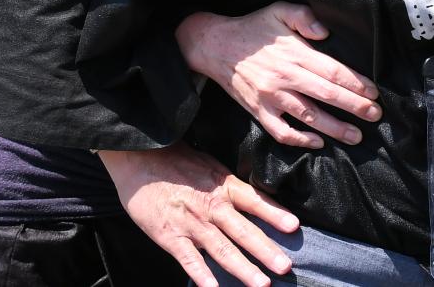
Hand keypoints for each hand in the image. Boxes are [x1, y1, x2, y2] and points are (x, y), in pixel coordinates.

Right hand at [100, 145, 298, 286]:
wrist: (139, 159)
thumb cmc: (176, 162)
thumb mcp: (211, 166)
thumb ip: (231, 186)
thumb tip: (256, 199)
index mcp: (223, 186)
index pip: (254, 201)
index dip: (274, 213)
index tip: (294, 227)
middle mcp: (211, 206)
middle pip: (243, 231)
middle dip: (266, 250)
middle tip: (286, 267)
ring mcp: (191, 223)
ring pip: (221, 250)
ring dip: (243, 269)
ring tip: (262, 284)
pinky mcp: (170, 236)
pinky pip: (189, 259)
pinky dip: (202, 276)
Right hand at [177, 4, 381, 148]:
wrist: (215, 45)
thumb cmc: (253, 28)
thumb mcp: (278, 10)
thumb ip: (304, 17)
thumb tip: (325, 32)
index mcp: (295, 54)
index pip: (333, 71)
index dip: (356, 83)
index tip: (374, 93)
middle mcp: (285, 77)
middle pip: (327, 95)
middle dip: (355, 107)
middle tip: (376, 116)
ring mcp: (271, 97)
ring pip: (309, 117)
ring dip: (335, 128)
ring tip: (356, 136)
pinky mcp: (258, 111)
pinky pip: (281, 131)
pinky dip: (300, 140)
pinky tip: (318, 142)